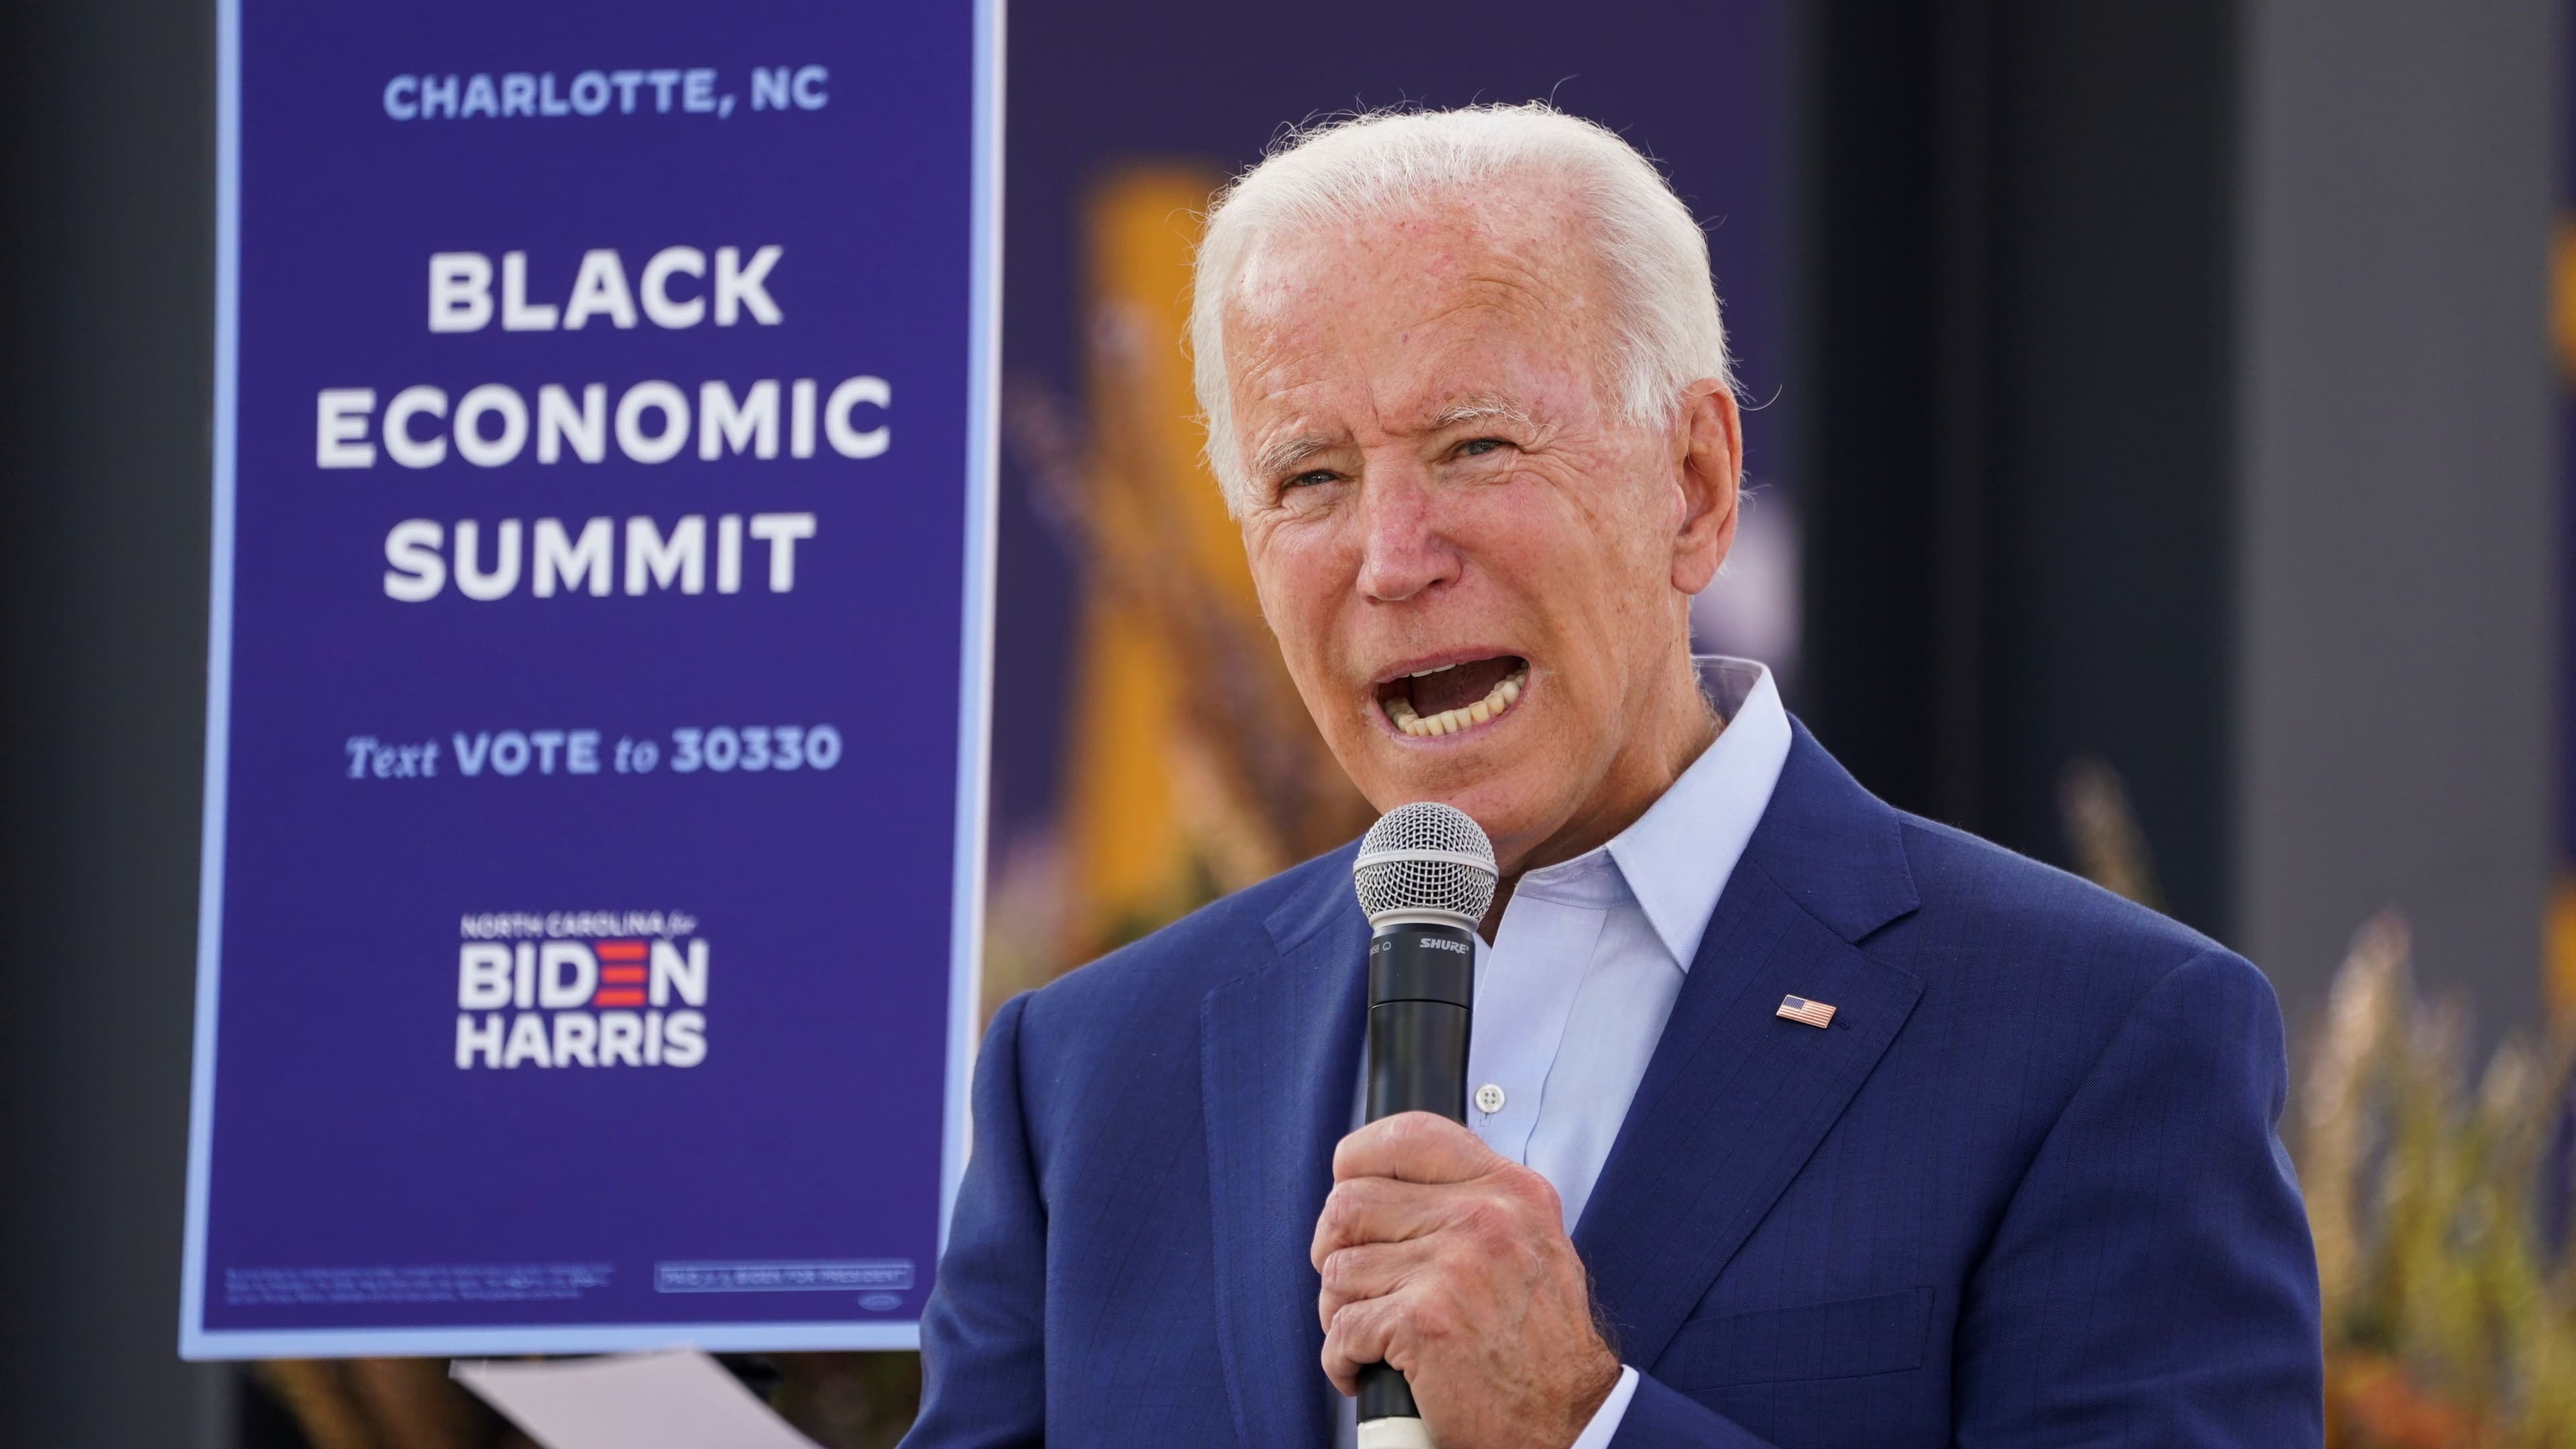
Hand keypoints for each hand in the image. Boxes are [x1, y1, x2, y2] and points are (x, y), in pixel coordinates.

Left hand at [1312, 1112, 1620, 1448]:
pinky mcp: (1425, 1322)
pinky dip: (1342, 1359)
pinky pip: (1342, 1329)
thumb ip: (1471, 1203)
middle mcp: (1485, 1218)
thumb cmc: (1542, 1346)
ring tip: (1370, 1335)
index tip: (1346, 1185)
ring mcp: (1454, 1268)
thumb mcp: (1528, 1244)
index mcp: (1510, 1191)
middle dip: (1334, 1248)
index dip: (1358, 1159)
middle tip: (1352, 1284)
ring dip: (1340, 1311)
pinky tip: (1365, 1368)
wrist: (1569, 1422)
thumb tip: (1386, 1184)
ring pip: (1339, 1269)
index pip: (1409, 1135)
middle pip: (1351, 1202)